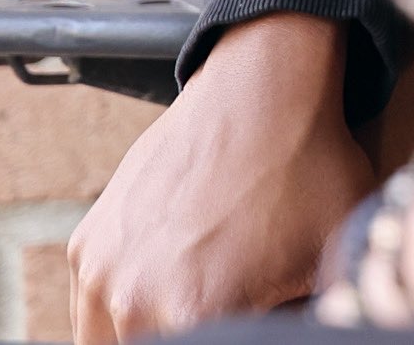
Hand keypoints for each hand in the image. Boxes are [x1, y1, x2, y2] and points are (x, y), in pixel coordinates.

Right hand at [70, 14, 379, 340]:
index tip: (243, 317)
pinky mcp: (87, 244)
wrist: (260, 93)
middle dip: (184, 335)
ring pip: (107, 341)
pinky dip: (118, 307)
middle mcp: (134, 300)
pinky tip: (164, 284)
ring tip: (186, 309)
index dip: (234, 335)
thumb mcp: (326, 263)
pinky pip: (92, 303)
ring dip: (142, 334)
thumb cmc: (305, 173)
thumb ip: (302, 315)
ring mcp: (100, 270)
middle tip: (217, 312)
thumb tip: (304, 340)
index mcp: (192, 315)